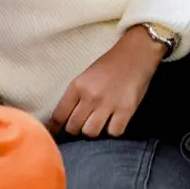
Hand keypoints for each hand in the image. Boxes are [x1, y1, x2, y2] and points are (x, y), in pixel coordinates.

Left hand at [48, 25, 166, 137]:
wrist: (135, 55)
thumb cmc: (108, 65)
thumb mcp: (85, 77)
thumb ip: (76, 95)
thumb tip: (65, 117)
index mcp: (76, 86)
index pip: (59, 115)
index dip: (54, 128)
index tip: (54, 134)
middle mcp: (90, 97)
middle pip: (73, 127)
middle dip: (75, 129)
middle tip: (81, 125)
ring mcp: (108, 104)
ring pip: (91, 132)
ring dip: (93, 131)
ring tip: (97, 123)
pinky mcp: (126, 110)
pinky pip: (114, 132)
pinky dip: (113, 130)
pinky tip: (114, 122)